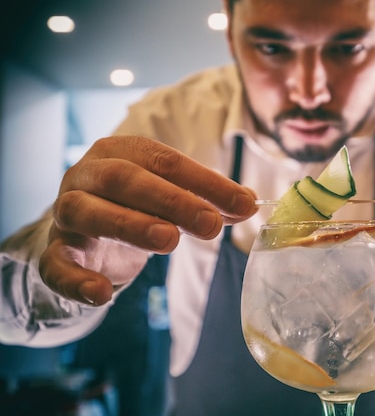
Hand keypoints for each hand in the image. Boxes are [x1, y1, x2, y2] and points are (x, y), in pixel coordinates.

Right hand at [39, 136, 257, 305]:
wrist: (83, 234)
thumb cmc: (135, 207)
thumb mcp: (173, 201)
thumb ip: (207, 202)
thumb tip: (248, 203)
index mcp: (121, 152)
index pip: (165, 161)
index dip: (206, 182)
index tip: (244, 204)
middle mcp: (88, 174)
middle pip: (126, 180)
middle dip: (172, 201)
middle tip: (210, 225)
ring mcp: (65, 211)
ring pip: (87, 211)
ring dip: (130, 225)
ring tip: (170, 241)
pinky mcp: (53, 250)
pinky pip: (55, 265)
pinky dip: (75, 279)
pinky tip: (102, 294)